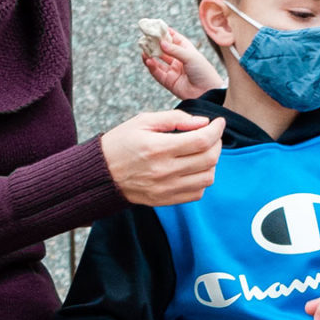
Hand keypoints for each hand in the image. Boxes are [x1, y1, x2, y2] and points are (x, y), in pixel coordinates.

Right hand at [101, 111, 224, 205]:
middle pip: (209, 159)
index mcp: (158, 148)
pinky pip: (197, 193)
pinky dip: (202, 179)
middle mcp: (164, 171)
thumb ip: (175, 118)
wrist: (100, 174)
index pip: (202, 140)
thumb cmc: (120, 143)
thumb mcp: (142, 121)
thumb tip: (203, 122)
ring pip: (207, 178)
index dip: (216, 130)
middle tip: (212, 135)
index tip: (219, 123)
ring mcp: (166, 188)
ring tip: (202, 152)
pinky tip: (193, 168)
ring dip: (211, 162)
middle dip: (217, 143)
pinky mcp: (165, 200)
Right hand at [141, 22, 224, 101]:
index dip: (166, 33)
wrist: (208, 92)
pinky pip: (157, 73)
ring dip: (150, 56)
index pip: (175, 40)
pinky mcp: (169, 82)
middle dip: (154, 45)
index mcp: (187, 52)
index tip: (157, 27)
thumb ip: (175, 50)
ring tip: (144, 50)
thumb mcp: (191, 57)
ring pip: (158, 62)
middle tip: (145, 39)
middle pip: (164, 50)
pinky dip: (152, 67)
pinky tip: (148, 60)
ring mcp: (174, 71)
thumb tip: (161, 43)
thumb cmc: (204, 72)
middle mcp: (179, 61)